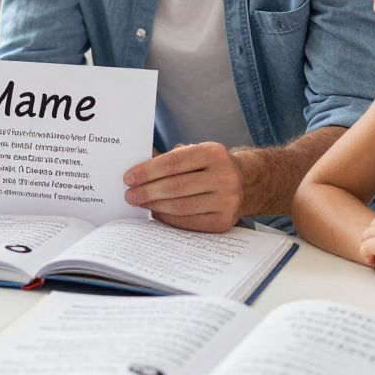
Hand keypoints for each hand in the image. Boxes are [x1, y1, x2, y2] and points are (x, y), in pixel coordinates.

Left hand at [123, 142, 242, 231]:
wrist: (245, 183)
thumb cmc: (210, 166)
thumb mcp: (195, 152)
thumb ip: (169, 158)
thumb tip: (137, 171)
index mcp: (213, 153)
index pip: (173, 163)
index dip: (147, 171)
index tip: (128, 178)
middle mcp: (223, 176)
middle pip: (175, 187)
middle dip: (147, 192)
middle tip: (129, 195)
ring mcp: (226, 200)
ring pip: (181, 207)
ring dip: (155, 206)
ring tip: (139, 203)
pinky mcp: (223, 220)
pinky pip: (189, 222)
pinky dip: (168, 218)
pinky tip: (156, 213)